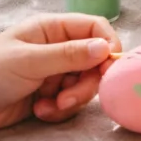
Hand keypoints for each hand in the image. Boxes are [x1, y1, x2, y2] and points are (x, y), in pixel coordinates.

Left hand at [0, 14, 118, 130]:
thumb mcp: (29, 61)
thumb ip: (69, 55)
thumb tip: (105, 48)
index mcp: (52, 29)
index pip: (95, 28)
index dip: (108, 45)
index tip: (110, 68)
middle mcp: (58, 48)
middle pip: (94, 62)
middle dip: (85, 83)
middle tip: (68, 99)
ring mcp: (54, 73)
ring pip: (84, 85)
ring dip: (71, 100)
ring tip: (49, 108)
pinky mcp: (50, 96)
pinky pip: (70, 103)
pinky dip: (58, 110)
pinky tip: (39, 112)